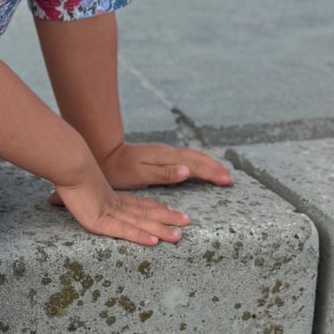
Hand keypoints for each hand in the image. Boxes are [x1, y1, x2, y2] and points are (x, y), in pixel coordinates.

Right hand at [49, 159, 190, 246]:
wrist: (68, 165)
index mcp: (110, 197)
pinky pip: (124, 231)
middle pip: (145, 212)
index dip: (155, 208)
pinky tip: (154, 242)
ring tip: (178, 236)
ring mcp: (109, 213)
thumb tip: (70, 190)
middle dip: (167, 218)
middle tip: (187, 222)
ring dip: (160, 230)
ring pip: (140, 223)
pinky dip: (140, 236)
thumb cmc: (70, 172)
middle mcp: (114, 205)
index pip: (137, 204)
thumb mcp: (80, 184)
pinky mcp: (101, 222)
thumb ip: (81, 189)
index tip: (170, 211)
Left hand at [98, 142, 233, 189]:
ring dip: (208, 163)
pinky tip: (199, 166)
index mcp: (165, 158)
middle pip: (197, 158)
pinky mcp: (159, 155)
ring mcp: (164, 152)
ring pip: (192, 156)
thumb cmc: (119, 169)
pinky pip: (185, 157)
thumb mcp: (140, 174)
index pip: (195, 165)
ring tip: (221, 171)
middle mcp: (167, 153)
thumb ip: (164, 173)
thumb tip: (187, 171)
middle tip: (230, 178)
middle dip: (215, 167)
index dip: (212, 173)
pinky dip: (197, 161)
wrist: (103, 154)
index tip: (227, 180)